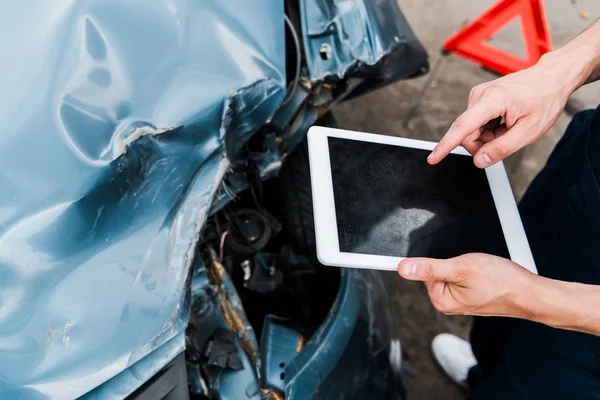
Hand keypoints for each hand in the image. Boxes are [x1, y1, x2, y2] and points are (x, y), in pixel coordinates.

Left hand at [397, 254, 536, 317]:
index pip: (423, 271)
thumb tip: (403, 268)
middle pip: (436, 271)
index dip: (437, 260)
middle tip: (471, 265)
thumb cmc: (501, 281)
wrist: (529, 292)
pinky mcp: (469, 295)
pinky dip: (470, 270)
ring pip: (451, 271)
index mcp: (440, 300)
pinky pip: (462, 276)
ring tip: (479, 270)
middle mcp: (447, 303)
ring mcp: (459, 300)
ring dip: (463, 265)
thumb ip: (430, 268)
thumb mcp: (461, 268)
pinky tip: (483, 273)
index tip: (450, 261)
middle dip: (452, 262)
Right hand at [427, 53, 585, 167]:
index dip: (446, 146)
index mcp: (492, 101)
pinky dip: (489, 128)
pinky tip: (505, 121)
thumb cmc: (544, 99)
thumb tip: (479, 161)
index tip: (433, 159)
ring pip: (472, 130)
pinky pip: (476, 123)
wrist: (551, 77)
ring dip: (488, 136)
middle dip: (483, 144)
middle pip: (467, 133)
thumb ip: (502, 148)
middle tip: (507, 139)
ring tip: (509, 126)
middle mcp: (480, 95)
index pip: (462, 127)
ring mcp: (478, 95)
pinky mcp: (479, 98)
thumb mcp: (529, 131)